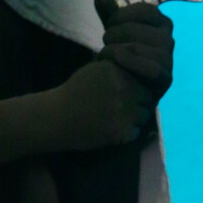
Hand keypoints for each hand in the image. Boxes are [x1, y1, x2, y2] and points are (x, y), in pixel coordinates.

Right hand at [40, 56, 155, 151]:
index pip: (143, 81)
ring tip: (119, 120)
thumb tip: (139, 73)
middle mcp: (124, 89)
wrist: (55, 118)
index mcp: (117, 72)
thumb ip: (117, 69)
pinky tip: (114, 130)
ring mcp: (124, 111)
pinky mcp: (121, 131)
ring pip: (144, 115)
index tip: (126, 96)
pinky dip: (128, 133)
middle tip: (125, 110)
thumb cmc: (73, 93)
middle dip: (138, 103)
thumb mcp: (94, 70)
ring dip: (135, 119)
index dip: (136, 90)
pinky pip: (136, 132)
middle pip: (147, 98)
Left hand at [94, 0, 173, 98]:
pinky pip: (152, 69)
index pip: (147, 10)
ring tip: (106, 55)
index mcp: (160, 24)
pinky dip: (129, 64)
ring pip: (143, 48)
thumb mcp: (115, 32)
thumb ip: (109, 13)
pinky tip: (113, 64)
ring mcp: (168, 61)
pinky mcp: (164, 80)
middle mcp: (168, 41)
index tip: (109, 23)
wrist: (122, 89)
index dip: (124, 14)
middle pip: (141, 29)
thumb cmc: (120, 56)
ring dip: (117, 50)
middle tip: (106, 41)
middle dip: (118, 33)